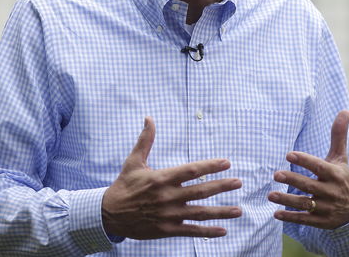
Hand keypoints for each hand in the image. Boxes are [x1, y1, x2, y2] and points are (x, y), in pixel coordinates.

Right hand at [102, 117, 242, 238]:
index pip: (191, 170)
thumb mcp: (134, 162)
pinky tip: (223, 230)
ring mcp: (169, 214)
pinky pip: (191, 230)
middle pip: (200, 191)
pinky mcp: (167, 229)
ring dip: (221, 212)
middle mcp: (168, 196)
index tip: (226, 162)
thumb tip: (149, 118)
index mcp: (162, 178)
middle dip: (221, 186)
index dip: (210, 166)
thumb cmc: (124, 185)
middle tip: (238, 182)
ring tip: (238, 210)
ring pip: (200, 212)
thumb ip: (146, 141)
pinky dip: (208, 231)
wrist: (109, 214)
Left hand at [268, 110, 348, 228]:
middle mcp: (331, 191)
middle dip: (293, 180)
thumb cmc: (341, 177)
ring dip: (287, 200)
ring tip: (270, 195)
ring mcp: (326, 208)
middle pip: (310, 185)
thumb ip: (338, 135)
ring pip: (305, 203)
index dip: (305, 161)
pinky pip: (305, 219)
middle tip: (276, 175)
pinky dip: (290, 217)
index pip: (319, 167)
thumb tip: (345, 110)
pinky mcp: (321, 221)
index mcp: (335, 174)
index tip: (289, 154)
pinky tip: (276, 214)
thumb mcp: (340, 157)